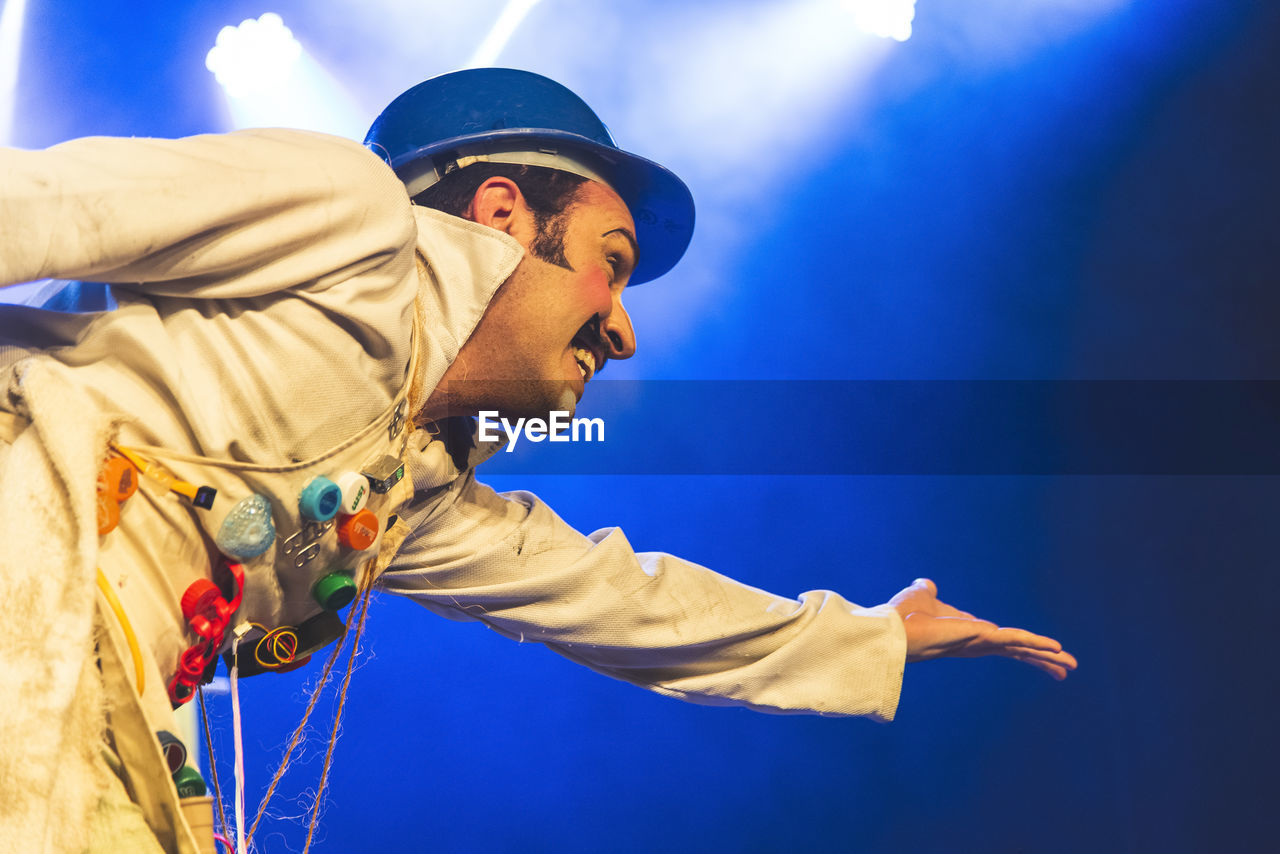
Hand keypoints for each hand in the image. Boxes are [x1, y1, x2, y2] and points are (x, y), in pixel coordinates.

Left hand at [888, 578, 1077, 679]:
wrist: (893, 628)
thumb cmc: (904, 615)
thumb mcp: (922, 596)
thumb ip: (927, 591)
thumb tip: (925, 584)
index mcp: (969, 634)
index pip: (1003, 642)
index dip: (1023, 647)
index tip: (1041, 653)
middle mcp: (978, 642)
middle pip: (1017, 651)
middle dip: (1042, 659)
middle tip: (1067, 670)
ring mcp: (981, 642)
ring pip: (1021, 648)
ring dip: (1046, 656)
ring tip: (1071, 666)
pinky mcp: (981, 637)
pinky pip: (1014, 640)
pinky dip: (1035, 643)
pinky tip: (1055, 649)